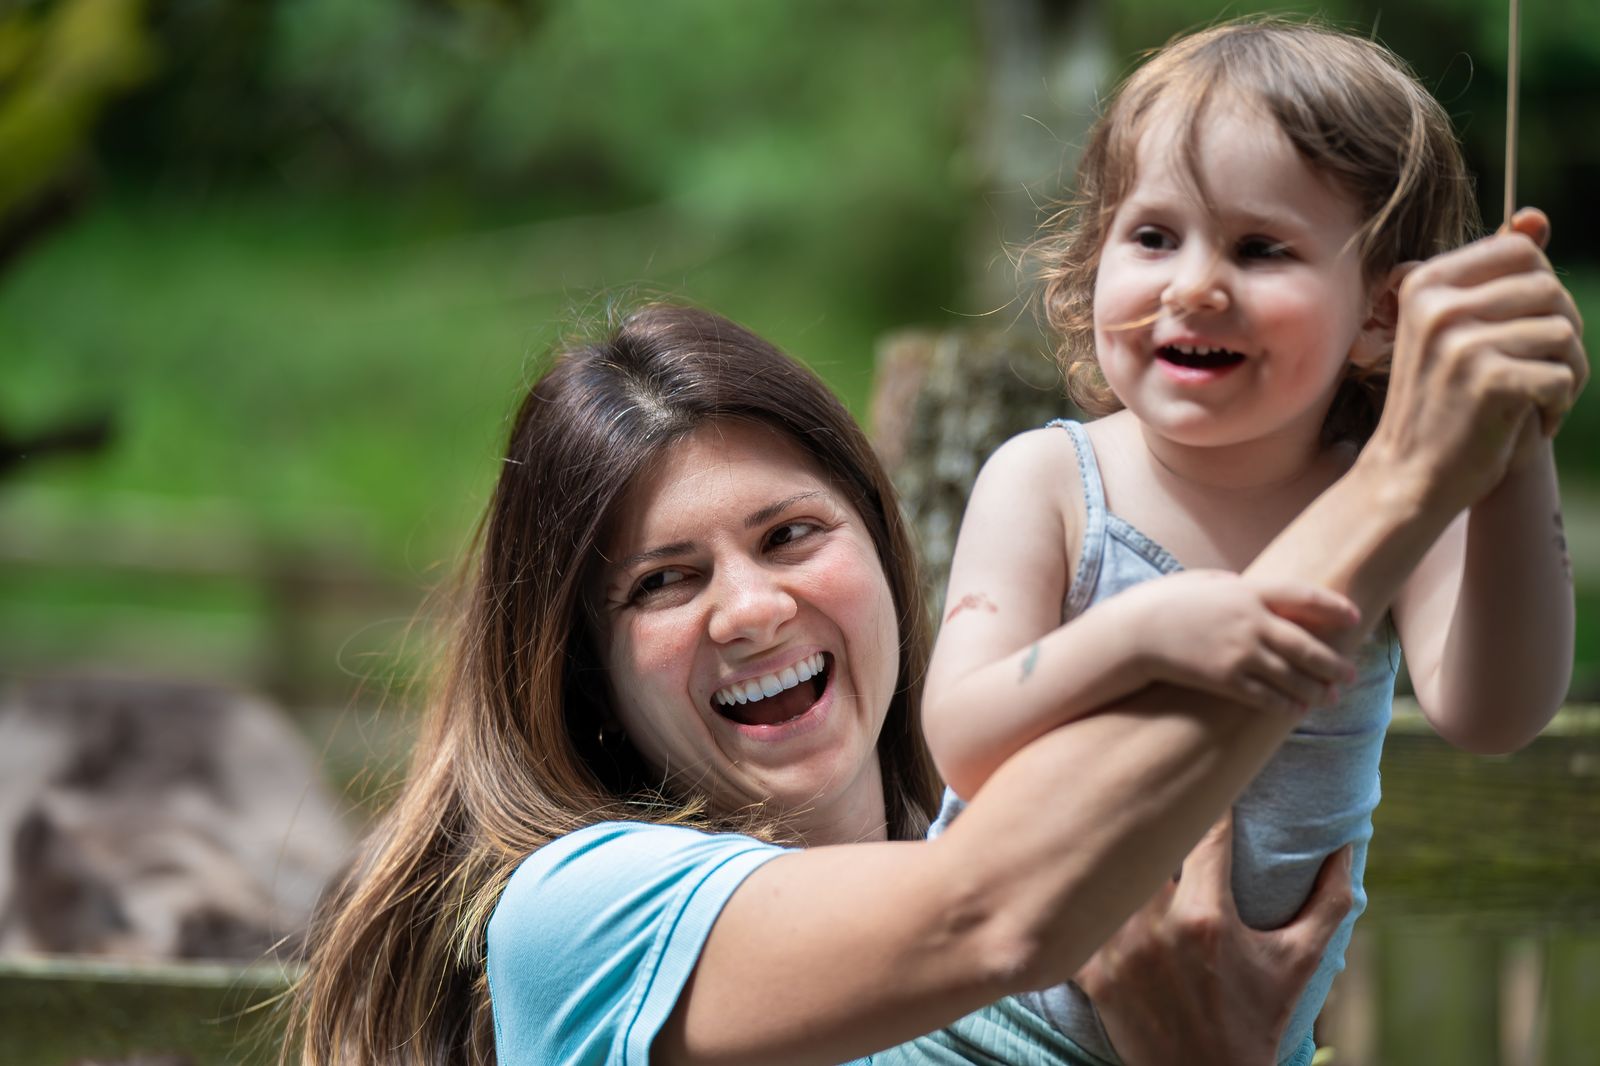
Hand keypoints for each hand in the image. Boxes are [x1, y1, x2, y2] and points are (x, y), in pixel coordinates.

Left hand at [1076, 815, 1354, 1065]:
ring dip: (1109, 850)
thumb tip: (1347, 845)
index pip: (1203, 832)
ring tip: (1110, 820)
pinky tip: (1078, 874)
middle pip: (1138, 842)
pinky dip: (1073, 895)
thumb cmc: (1256, 1018)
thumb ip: (1328, 901)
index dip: (1207, 797)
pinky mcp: (1089, 974)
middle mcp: (1158, 929)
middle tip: (1148, 789)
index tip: (1206, 773)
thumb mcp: (1299, 963)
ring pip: (1098, 873)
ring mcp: (1118, 952)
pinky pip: (1069, 917)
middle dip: (1146, 815)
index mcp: (1208, 917)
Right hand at [1120, 571, 1359, 714]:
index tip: (1355, 617)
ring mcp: (1240, 652)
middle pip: (1307, 646)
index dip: (1334, 606)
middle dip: (1333, 663)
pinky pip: (1266, 696)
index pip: (1304, 596)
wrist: (1135, 632)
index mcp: (1247, 591)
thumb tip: (1245, 584)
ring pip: (1292, 677)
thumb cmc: (1164, 602)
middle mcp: (1251, 622)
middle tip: (1350, 674)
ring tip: (1330, 697)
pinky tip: (1297, 710)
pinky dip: (1286, 705)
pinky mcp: (1226, 679)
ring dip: (1316, 690)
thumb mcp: (1200, 580)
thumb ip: (1229, 582)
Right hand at [1371, 208, 1585, 510]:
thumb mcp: (1459, 331)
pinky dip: (1558, 406)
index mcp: (1425, 283)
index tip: (1523, 334)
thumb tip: (1538, 215)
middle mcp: (1438, 305)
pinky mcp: (1487, 379)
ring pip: (1563, 334)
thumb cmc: (1441, 405)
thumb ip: (1496, 277)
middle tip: (1541, 372)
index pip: (1520, 250)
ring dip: (1567, 374)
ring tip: (1536, 402)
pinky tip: (1530, 423)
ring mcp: (1460, 341)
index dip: (1542, 291)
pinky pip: (1562, 376)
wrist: (1408, 477)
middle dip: (1562, 334)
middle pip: (1550, 289)